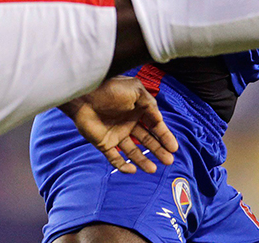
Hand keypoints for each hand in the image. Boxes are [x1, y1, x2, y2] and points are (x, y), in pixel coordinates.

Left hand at [59, 77, 178, 173]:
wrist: (85, 95)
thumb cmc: (110, 89)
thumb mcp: (136, 90)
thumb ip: (150, 104)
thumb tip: (160, 119)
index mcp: (137, 111)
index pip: (155, 126)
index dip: (165, 137)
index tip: (173, 147)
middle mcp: (128, 124)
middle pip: (147, 140)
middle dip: (158, 150)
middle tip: (168, 161)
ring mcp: (116, 134)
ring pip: (133, 152)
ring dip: (143, 160)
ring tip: (153, 169)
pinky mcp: (104, 143)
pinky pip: (115, 158)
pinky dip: (123, 165)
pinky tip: (132, 170)